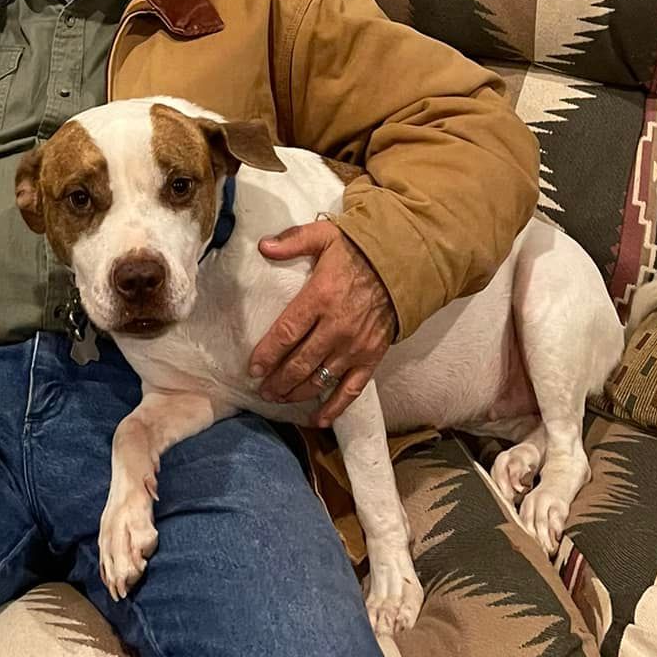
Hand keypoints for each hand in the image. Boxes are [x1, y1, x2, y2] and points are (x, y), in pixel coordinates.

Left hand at [249, 221, 396, 427]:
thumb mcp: (324, 236)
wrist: (403, 263)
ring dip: (297, 393)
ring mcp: (355, 347)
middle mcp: (336, 328)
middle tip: (263, 391)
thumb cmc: (359, 250)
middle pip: (300, 363)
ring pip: (321, 379)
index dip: (267, 354)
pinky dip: (335, 408)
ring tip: (279, 399)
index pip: (286, 333)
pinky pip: (351, 389)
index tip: (253, 368)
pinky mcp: (372, 357)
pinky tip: (319, 420)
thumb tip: (262, 246)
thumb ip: (292, 241)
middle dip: (277, 381)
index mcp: (320, 298)